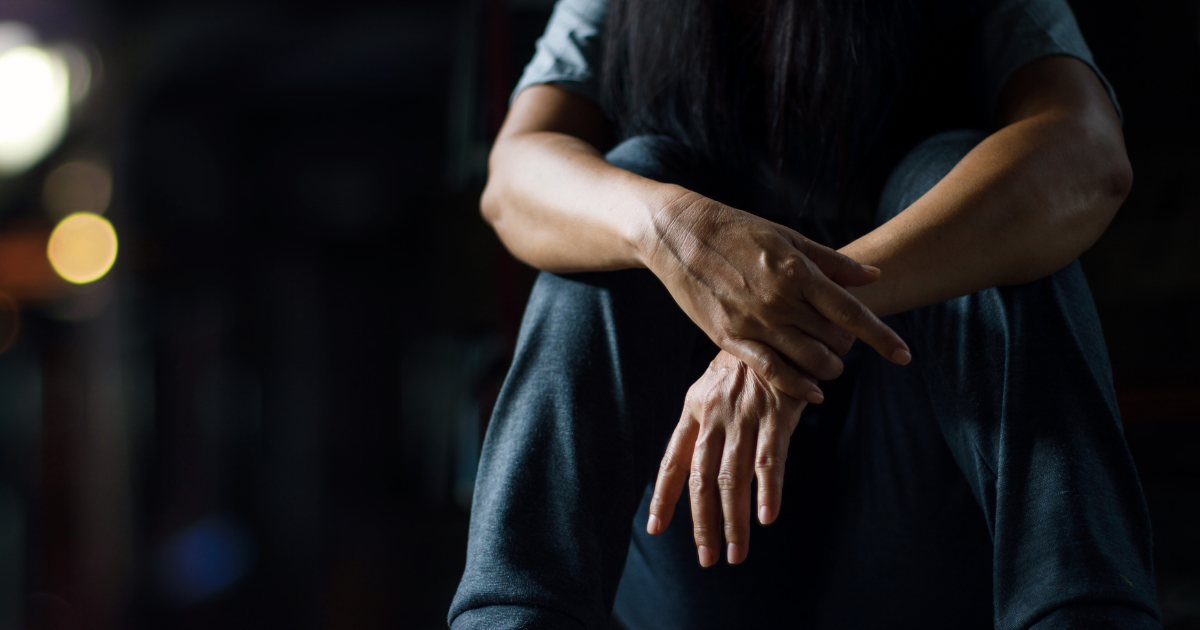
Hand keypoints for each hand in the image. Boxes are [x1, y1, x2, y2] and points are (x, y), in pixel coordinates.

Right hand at [642, 190, 909, 401]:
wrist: (678, 235)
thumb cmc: (736, 230)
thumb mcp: (786, 236)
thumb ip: (831, 262)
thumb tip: (872, 277)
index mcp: (797, 271)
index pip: (851, 312)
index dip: (882, 337)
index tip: (905, 356)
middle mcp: (779, 300)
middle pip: (833, 340)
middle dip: (847, 347)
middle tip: (843, 342)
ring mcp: (754, 322)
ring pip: (807, 360)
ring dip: (828, 368)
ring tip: (829, 362)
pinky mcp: (729, 338)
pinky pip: (771, 372)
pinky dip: (798, 386)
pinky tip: (813, 392)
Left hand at [646, 350, 804, 565]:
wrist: (779, 324)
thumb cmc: (747, 364)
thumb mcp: (712, 388)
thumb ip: (702, 426)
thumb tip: (689, 467)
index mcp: (694, 410)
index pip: (673, 461)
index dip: (664, 496)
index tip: (655, 528)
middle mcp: (715, 416)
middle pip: (702, 480)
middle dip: (703, 524)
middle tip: (707, 559)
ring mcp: (746, 415)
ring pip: (734, 477)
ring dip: (734, 520)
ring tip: (736, 553)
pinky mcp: (778, 414)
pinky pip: (771, 458)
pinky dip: (769, 490)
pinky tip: (767, 517)